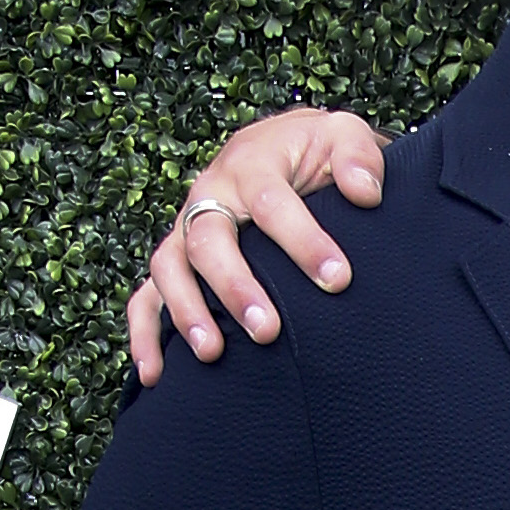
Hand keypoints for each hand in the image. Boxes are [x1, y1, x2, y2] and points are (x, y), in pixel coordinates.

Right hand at [129, 109, 389, 382]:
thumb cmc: (315, 152)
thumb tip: (364, 193)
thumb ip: (358, 156)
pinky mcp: (176, 261)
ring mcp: (187, 230)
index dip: (303, 242)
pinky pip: (146, 296)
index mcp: (252, 165)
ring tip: (212, 352)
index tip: (337, 279)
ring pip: (170, 267)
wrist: (281, 149)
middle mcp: (210, 195)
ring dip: (187, 311)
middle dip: (235, 287)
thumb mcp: (342, 136)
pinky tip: (155, 373)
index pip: (272, 203)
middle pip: (209, 240)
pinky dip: (144, 334)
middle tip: (266, 331)